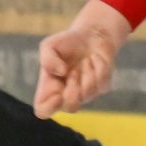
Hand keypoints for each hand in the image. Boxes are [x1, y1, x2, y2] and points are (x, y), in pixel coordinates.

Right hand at [35, 0, 134, 114]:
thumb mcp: (49, 45)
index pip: (43, 111)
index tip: (57, 94)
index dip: (49, 107)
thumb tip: (60, 72)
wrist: (90, 35)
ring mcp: (86, 93)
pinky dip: (98, 65)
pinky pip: (102, 82)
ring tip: (84, 60)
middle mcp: (67, 95)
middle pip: (70, 108)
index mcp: (50, 89)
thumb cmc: (66, 43)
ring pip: (88, 94)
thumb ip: (47, 59)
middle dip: (73, 89)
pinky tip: (95, 58)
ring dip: (86, 72)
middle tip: (73, 71)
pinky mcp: (102, 87)